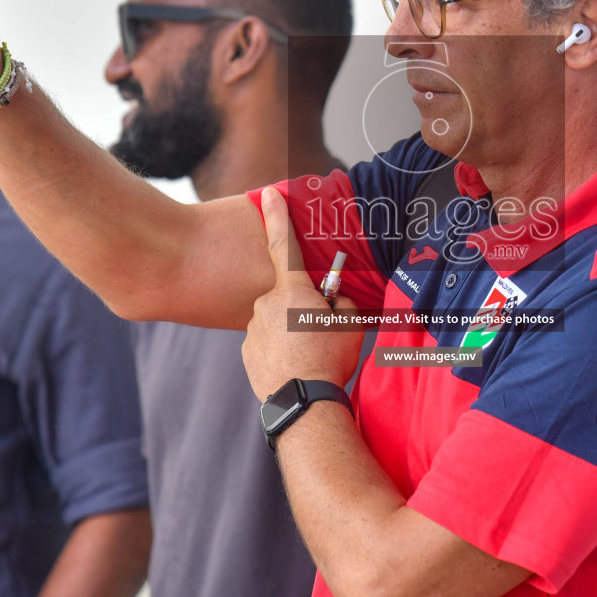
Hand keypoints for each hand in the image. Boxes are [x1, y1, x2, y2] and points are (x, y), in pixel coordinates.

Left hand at [242, 187, 362, 399]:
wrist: (304, 403)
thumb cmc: (329, 360)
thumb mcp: (350, 324)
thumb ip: (341, 301)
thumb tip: (333, 299)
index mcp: (292, 291)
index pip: (282, 244)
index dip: (277, 215)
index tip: (270, 193)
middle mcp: (266, 304)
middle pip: (287, 295)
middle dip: (302, 306)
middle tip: (320, 332)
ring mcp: (252, 329)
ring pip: (275, 320)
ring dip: (290, 330)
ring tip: (308, 354)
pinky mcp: (246, 352)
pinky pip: (266, 342)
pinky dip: (279, 349)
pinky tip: (293, 365)